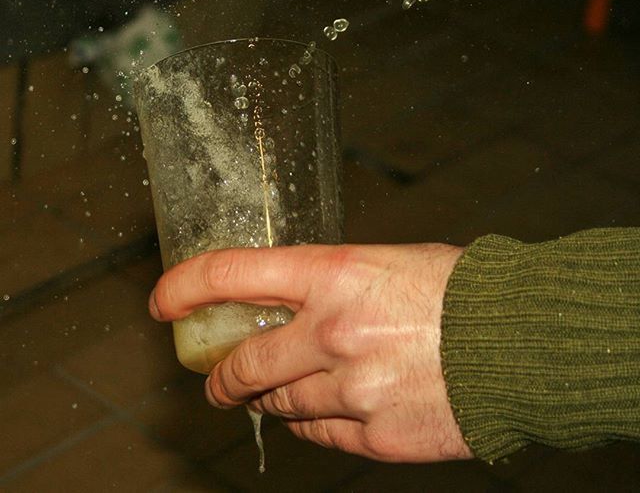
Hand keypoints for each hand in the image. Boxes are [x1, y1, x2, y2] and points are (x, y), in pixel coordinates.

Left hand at [150, 243, 471, 462]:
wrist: (526, 340)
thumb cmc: (462, 288)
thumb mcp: (388, 262)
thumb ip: (333, 285)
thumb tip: (293, 303)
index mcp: (335, 274)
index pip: (231, 274)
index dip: (185, 286)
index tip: (163, 302)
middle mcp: (332, 333)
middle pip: (242, 365)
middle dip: (221, 377)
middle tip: (217, 382)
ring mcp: (352, 390)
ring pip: (279, 405)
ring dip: (268, 400)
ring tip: (272, 396)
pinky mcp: (376, 436)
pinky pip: (319, 434)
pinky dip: (311, 423)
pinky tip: (324, 411)